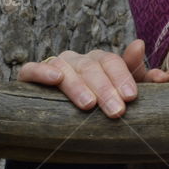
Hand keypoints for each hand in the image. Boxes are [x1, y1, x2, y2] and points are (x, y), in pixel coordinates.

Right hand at [18, 39, 150, 117]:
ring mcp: (54, 66)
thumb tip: (139, 43)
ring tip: (89, 104)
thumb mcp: (120, 93)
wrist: (59, 125)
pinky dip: (43, 72)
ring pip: (65, 68)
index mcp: (100, 61)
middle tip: (117, 111)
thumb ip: (136, 73)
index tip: (131, 97)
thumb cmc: (98, 107)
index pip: (112, 62)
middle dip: (106, 89)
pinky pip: (32, 69)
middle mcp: (78, 60)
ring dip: (78, 85)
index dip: (121, 78)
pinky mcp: (29, 76)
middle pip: (92, 67)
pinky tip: (56, 79)